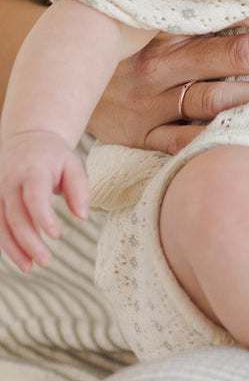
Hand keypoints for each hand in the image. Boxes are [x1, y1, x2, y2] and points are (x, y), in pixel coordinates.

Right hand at [0, 130, 87, 271]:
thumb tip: (83, 216)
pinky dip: (6, 244)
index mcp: (33, 170)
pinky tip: (20, 258)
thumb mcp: (72, 164)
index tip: (56, 234)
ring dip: (14, 249)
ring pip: (1, 225)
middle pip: (15, 216)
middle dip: (29, 241)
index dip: (43, 217)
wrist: (27, 139)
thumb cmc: (55, 156)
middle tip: (46, 260)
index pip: (34, 196)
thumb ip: (79, 188)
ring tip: (30, 267)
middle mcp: (10, 182)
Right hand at [87, 9, 248, 152]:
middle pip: (245, 54)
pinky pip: (193, 146)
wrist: (61, 78)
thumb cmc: (130, 36)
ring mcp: (151, 103)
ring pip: (227, 102)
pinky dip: (235, 144)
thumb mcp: (160, 7)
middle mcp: (162, 58)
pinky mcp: (141, 140)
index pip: (245, 12)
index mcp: (170, 17)